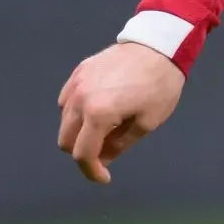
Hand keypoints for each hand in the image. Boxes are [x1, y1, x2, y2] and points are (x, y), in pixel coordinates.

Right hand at [56, 41, 184, 183]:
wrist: (158, 45)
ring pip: (64, 120)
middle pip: (66, 140)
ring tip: (105, 129)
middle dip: (83, 153)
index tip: (104, 177)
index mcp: (98, 114)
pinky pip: (67, 100)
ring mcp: (76, 83)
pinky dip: (76, 112)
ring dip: (79, 132)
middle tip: (106, 153)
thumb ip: (120, 145)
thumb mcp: (146, 123)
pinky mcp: (78, 72)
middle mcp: (79, 99)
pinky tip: (97, 110)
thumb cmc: (159, 86)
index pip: (83, 154)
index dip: (92, 171)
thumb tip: (103, 159)